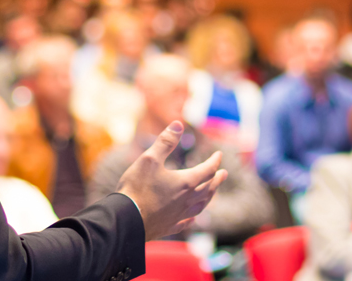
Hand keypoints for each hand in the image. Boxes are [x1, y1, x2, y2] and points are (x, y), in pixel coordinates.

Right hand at [117, 121, 227, 240]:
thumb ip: (165, 142)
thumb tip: (178, 124)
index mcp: (185, 182)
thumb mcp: (149, 158)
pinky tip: (193, 218)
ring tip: (212, 193)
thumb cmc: (137, 187)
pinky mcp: (169, 226)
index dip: (214, 161)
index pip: (206, 170)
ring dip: (209, 198)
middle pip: (208, 189)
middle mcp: (186, 200)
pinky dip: (192, 218)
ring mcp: (179, 215)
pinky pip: (186, 223)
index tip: (219, 155)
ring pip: (201, 206)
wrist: (127, 218)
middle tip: (224, 174)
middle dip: (217, 180)